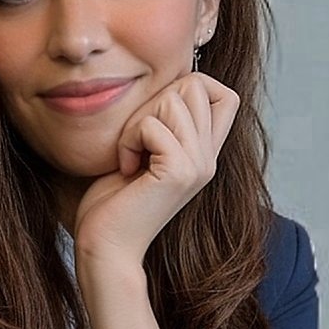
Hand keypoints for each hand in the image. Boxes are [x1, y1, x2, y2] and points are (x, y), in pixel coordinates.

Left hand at [73, 71, 238, 266]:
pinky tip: (126, 167)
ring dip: (136, 124)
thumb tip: (167, 81)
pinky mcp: (179, 173)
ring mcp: (198, 166)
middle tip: (134, 142)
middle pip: (195, 86)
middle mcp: (209, 158)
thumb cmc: (111, 201)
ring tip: (129, 156)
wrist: (105, 247)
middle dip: (151, 103)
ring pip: (172, 102)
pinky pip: (152, 126)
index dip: (187, 88)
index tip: (152, 121)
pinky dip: (129, 141)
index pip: (224, 93)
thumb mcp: (142, 151)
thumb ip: (160, 123)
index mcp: (204, 152)